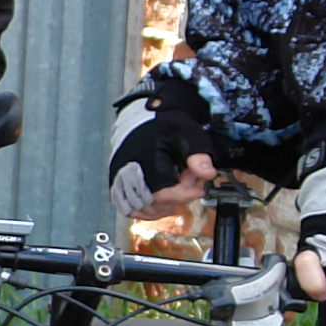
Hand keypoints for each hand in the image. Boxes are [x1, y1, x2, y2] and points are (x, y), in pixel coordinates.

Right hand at [106, 84, 216, 218]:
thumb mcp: (187, 135)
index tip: (199, 190)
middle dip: (174, 199)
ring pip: (137, 208)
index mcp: (144, 159)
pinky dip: (144, 210)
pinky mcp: (117, 180)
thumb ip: (198, 156)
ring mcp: (120, 177)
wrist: (142, 115)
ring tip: (177, 195)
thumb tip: (208, 174)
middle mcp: (127, 171)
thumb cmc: (164, 123)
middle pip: (151, 203)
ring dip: (160, 208)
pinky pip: (126, 205)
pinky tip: (161, 205)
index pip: (161, 192)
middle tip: (189, 185)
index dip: (182, 195)